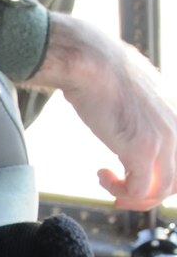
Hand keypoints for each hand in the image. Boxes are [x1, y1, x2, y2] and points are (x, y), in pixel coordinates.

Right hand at [32, 13, 176, 205]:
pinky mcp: (144, 150)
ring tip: (110, 184)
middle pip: (176, 180)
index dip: (162, 178)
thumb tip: (134, 122)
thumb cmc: (102, 71)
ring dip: (134, 195)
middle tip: (123, 193)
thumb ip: (146, 112)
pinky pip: (140, 189)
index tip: (135, 178)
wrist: (89, 61)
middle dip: (149, 194)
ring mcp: (165, 140)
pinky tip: (101, 174)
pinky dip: (118, 189)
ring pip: (162, 190)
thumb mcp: (137, 93)